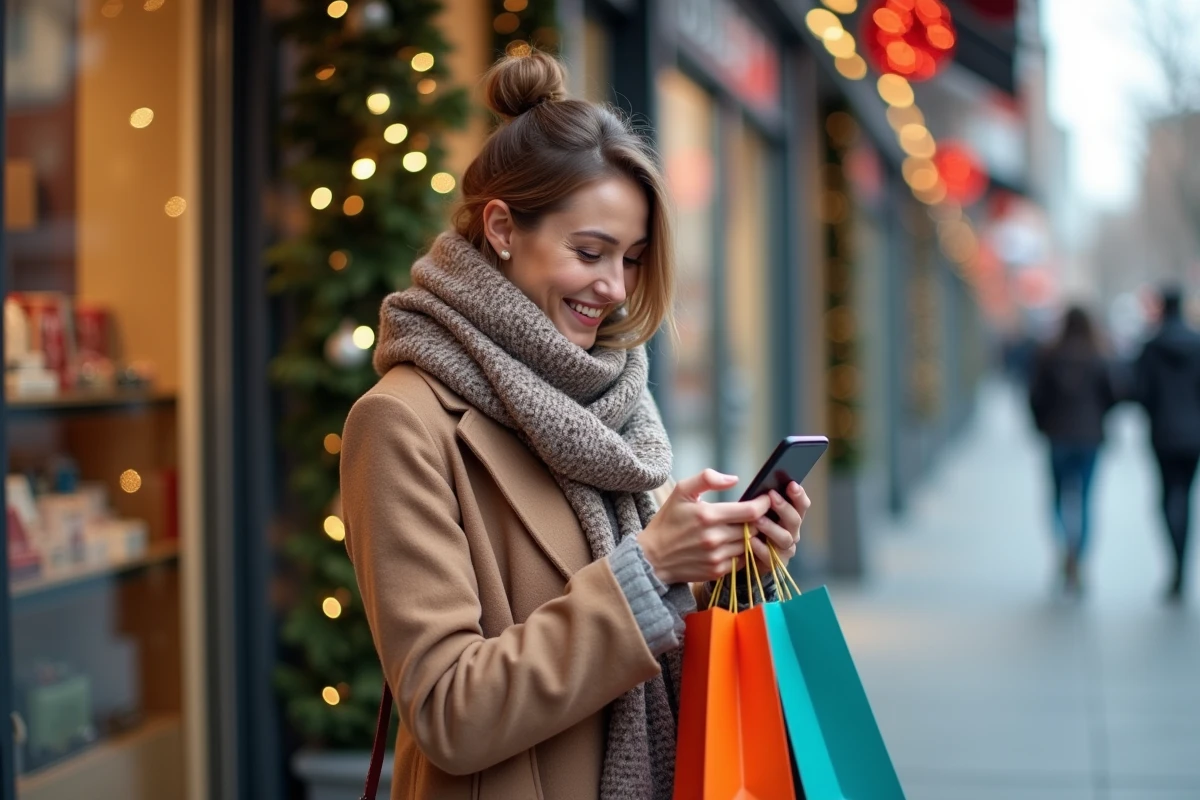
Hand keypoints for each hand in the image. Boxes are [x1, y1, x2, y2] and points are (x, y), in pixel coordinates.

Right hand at [638, 469, 772, 584]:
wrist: (652, 557)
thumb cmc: (668, 521)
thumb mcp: (681, 492)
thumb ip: (707, 479)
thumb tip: (734, 479)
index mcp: (708, 515)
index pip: (750, 511)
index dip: (764, 504)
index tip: (766, 499)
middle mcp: (714, 538)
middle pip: (753, 528)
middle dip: (757, 520)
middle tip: (755, 514)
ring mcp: (716, 557)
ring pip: (749, 544)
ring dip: (750, 536)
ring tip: (746, 528)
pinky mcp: (716, 571)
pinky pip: (741, 560)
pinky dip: (742, 551)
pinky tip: (733, 544)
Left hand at [745, 482, 809, 574]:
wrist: (747, 557)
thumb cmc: (754, 528)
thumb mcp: (758, 512)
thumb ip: (762, 502)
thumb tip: (760, 486)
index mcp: (791, 517)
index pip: (802, 505)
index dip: (799, 495)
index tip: (791, 484)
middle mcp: (792, 533)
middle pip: (795, 520)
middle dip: (784, 507)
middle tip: (772, 496)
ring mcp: (785, 549)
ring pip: (784, 538)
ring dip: (771, 527)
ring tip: (758, 520)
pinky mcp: (774, 564)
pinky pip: (770, 556)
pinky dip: (761, 548)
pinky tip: (751, 540)